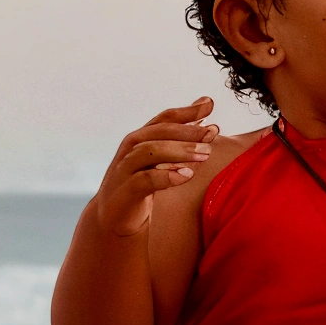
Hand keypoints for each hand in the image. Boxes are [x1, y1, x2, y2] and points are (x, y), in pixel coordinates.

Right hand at [92, 99, 218, 237]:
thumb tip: (210, 126)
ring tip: (205, 154)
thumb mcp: (161, 165)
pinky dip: (166, 176)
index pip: (164, 119)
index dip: (187, 111)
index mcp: (140, 141)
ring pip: (150, 151)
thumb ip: (182, 147)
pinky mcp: (125, 192)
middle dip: (187, 130)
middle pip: (158, 131)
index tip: (209, 103)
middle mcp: (131, 150)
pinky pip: (144, 180)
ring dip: (180, 150)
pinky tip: (187, 175)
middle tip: (212, 132)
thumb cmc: (141, 189)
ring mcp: (125, 170)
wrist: (113, 221)